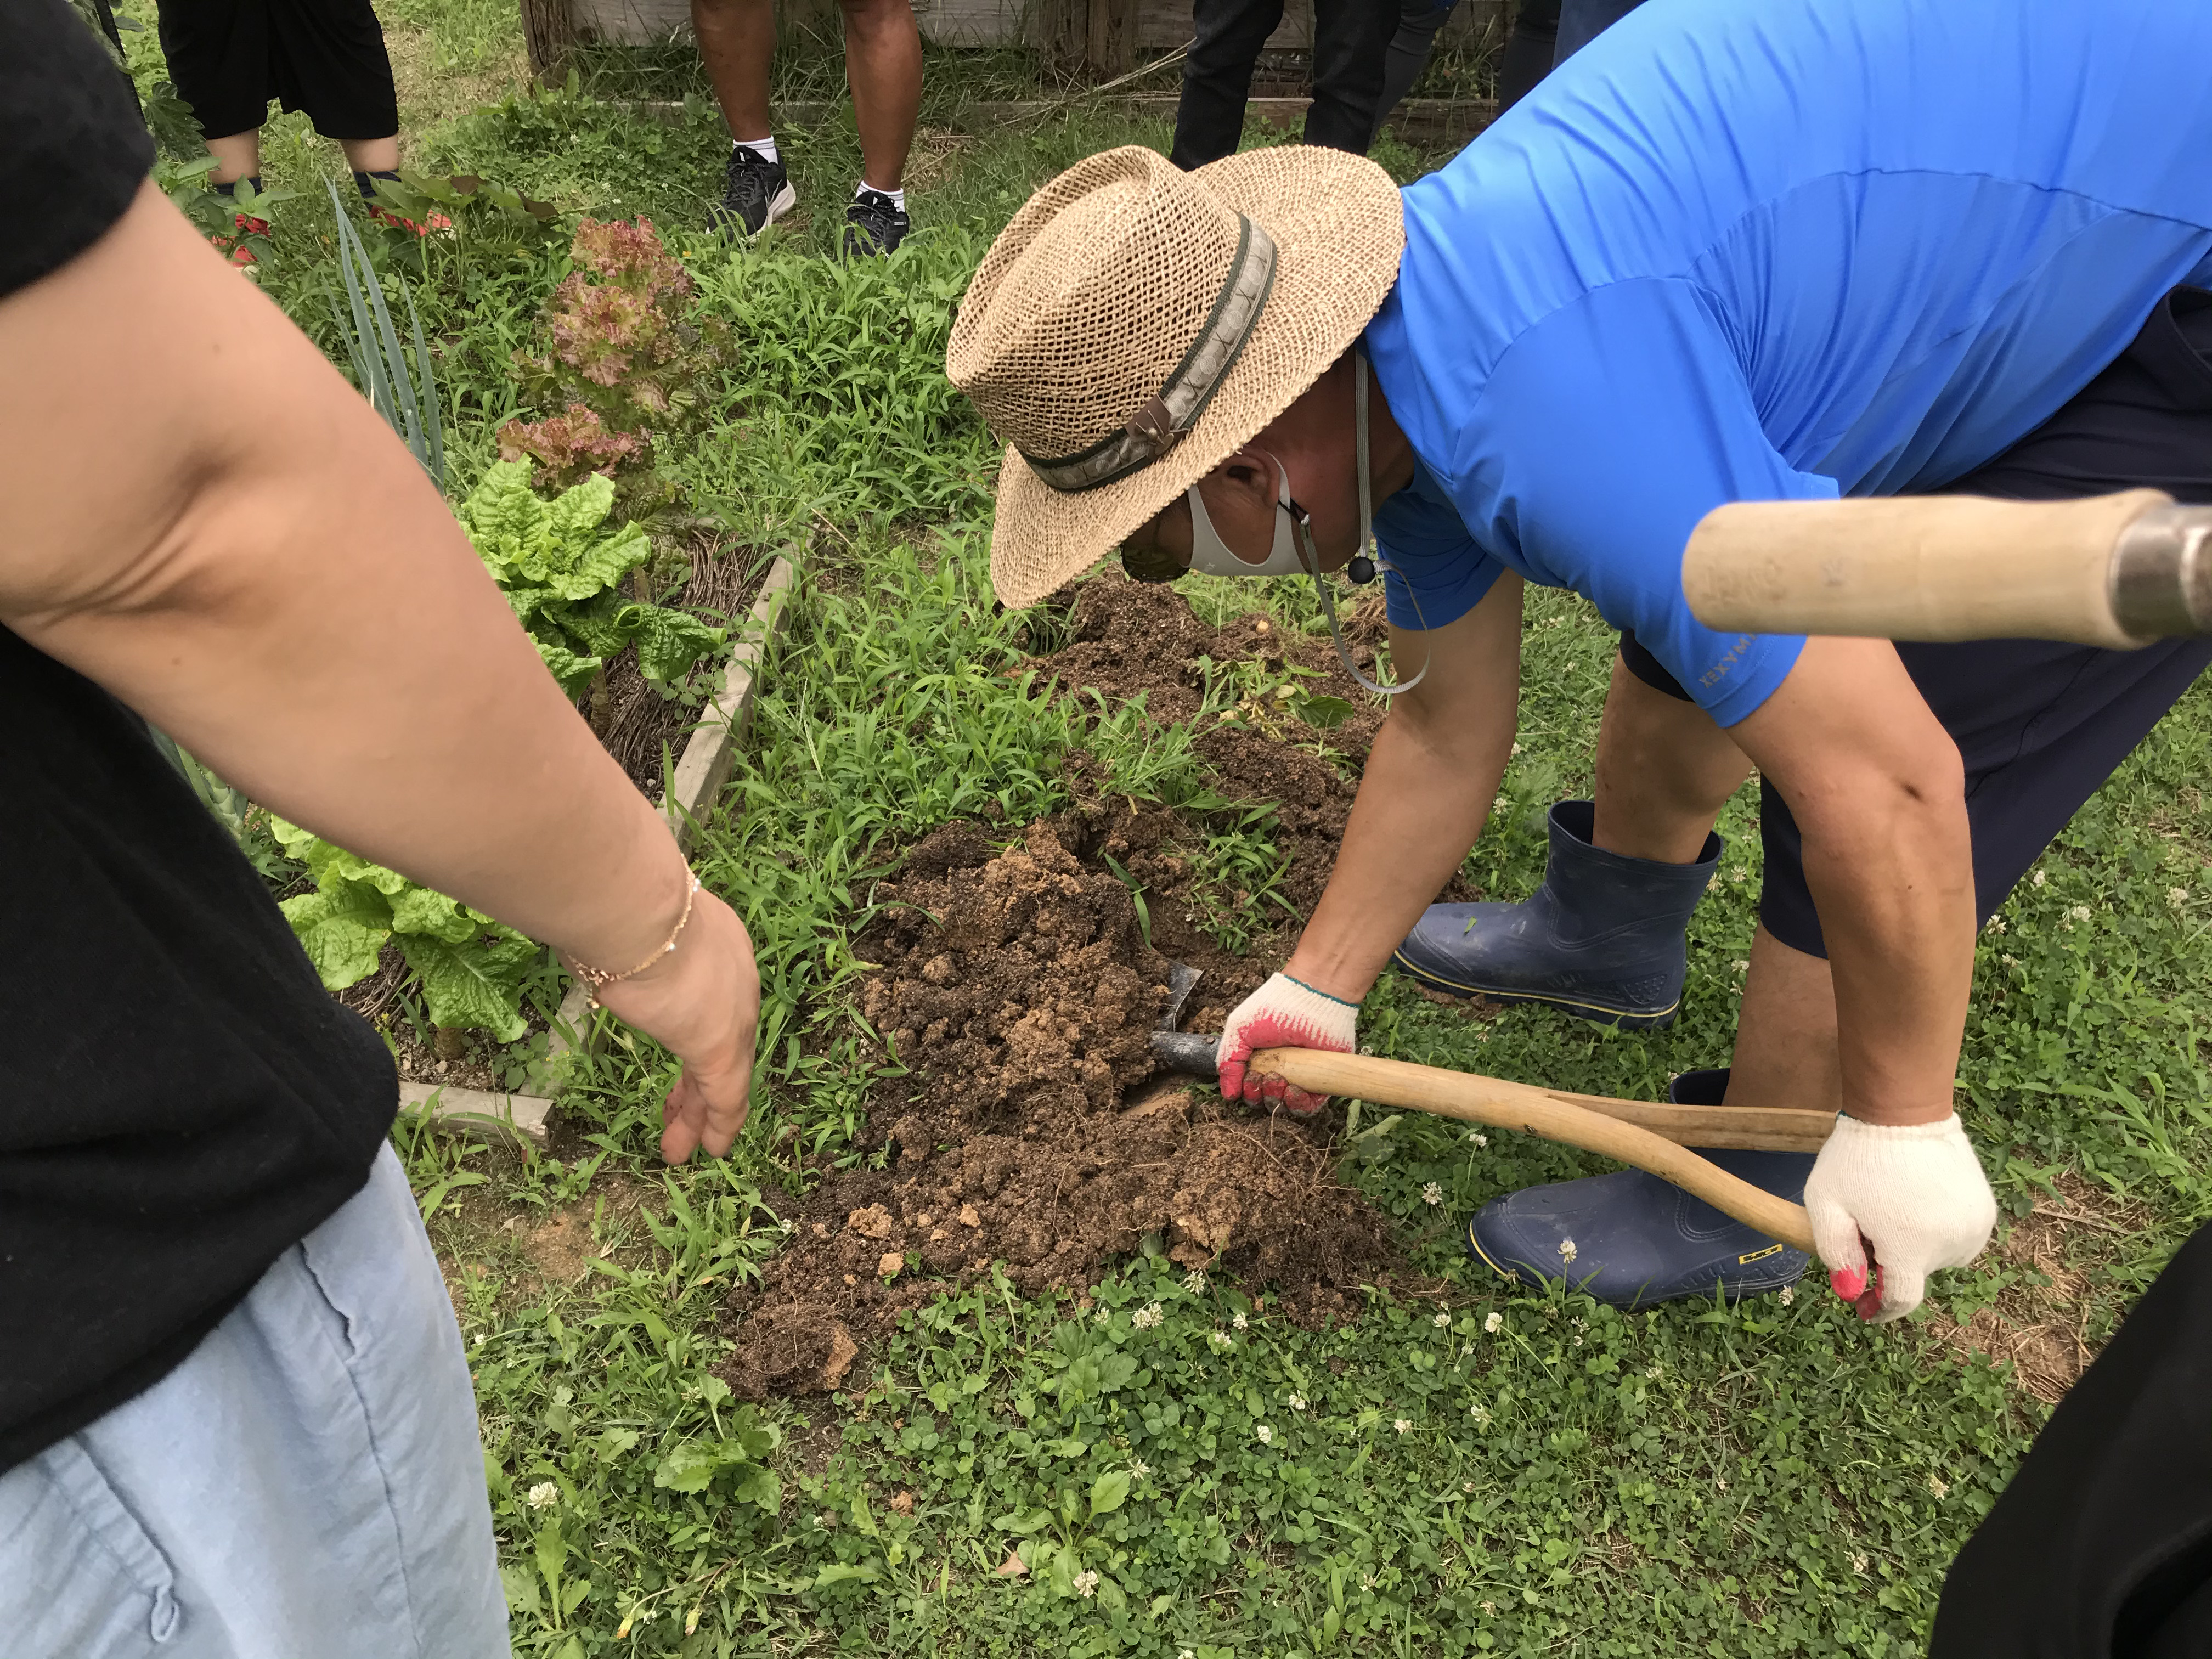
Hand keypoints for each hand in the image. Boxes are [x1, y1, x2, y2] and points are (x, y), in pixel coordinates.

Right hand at [584, 891, 761, 1163]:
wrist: (634, 906)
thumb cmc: (615, 907)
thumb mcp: (623, 925)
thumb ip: (617, 940)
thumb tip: (585, 930)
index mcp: (715, 943)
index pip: (712, 1000)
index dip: (695, 1032)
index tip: (681, 1052)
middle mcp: (737, 977)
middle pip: (723, 1042)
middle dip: (698, 1084)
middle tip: (682, 1113)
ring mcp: (734, 1012)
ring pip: (725, 1075)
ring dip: (700, 1115)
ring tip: (683, 1148)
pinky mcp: (720, 1046)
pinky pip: (726, 1095)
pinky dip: (720, 1124)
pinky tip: (711, 1148)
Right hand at [1215, 972, 1357, 1115]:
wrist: (1311, 999)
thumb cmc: (1274, 1008)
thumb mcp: (1239, 1030)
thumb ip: (1228, 1062)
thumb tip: (1228, 1095)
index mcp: (1260, 1060)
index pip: (1249, 1090)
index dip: (1245, 1091)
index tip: (1247, 1077)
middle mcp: (1280, 1071)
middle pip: (1264, 1101)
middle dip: (1258, 1095)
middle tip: (1260, 1077)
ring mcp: (1302, 1077)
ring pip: (1284, 1107)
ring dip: (1275, 1100)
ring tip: (1277, 1079)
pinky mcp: (1322, 1081)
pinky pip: (1309, 1107)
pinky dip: (1298, 1105)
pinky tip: (1292, 1089)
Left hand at [1803, 1113, 1995, 1322]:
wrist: (1903, 1110)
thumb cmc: (1856, 1157)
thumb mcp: (1825, 1203)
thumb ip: (1835, 1253)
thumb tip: (1852, 1293)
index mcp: (1910, 1246)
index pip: (1901, 1299)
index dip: (1880, 1307)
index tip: (1863, 1307)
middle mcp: (1951, 1243)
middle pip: (1917, 1273)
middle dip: (1892, 1262)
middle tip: (1869, 1226)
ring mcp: (1975, 1226)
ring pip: (1940, 1257)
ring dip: (1918, 1247)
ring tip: (1896, 1208)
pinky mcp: (1987, 1209)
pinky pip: (1960, 1237)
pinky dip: (1939, 1231)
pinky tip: (1920, 1202)